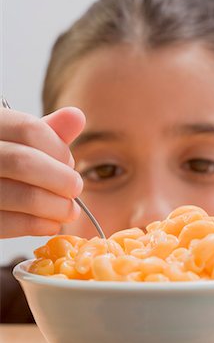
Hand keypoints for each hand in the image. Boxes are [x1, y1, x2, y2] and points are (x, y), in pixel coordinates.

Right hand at [0, 107, 84, 237]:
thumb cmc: (3, 161)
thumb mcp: (19, 139)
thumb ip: (47, 130)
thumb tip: (77, 117)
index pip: (29, 129)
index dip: (58, 149)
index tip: (70, 163)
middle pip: (25, 162)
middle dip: (61, 179)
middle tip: (76, 188)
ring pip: (23, 196)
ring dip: (56, 206)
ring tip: (70, 210)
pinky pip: (10, 224)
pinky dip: (39, 225)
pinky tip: (51, 224)